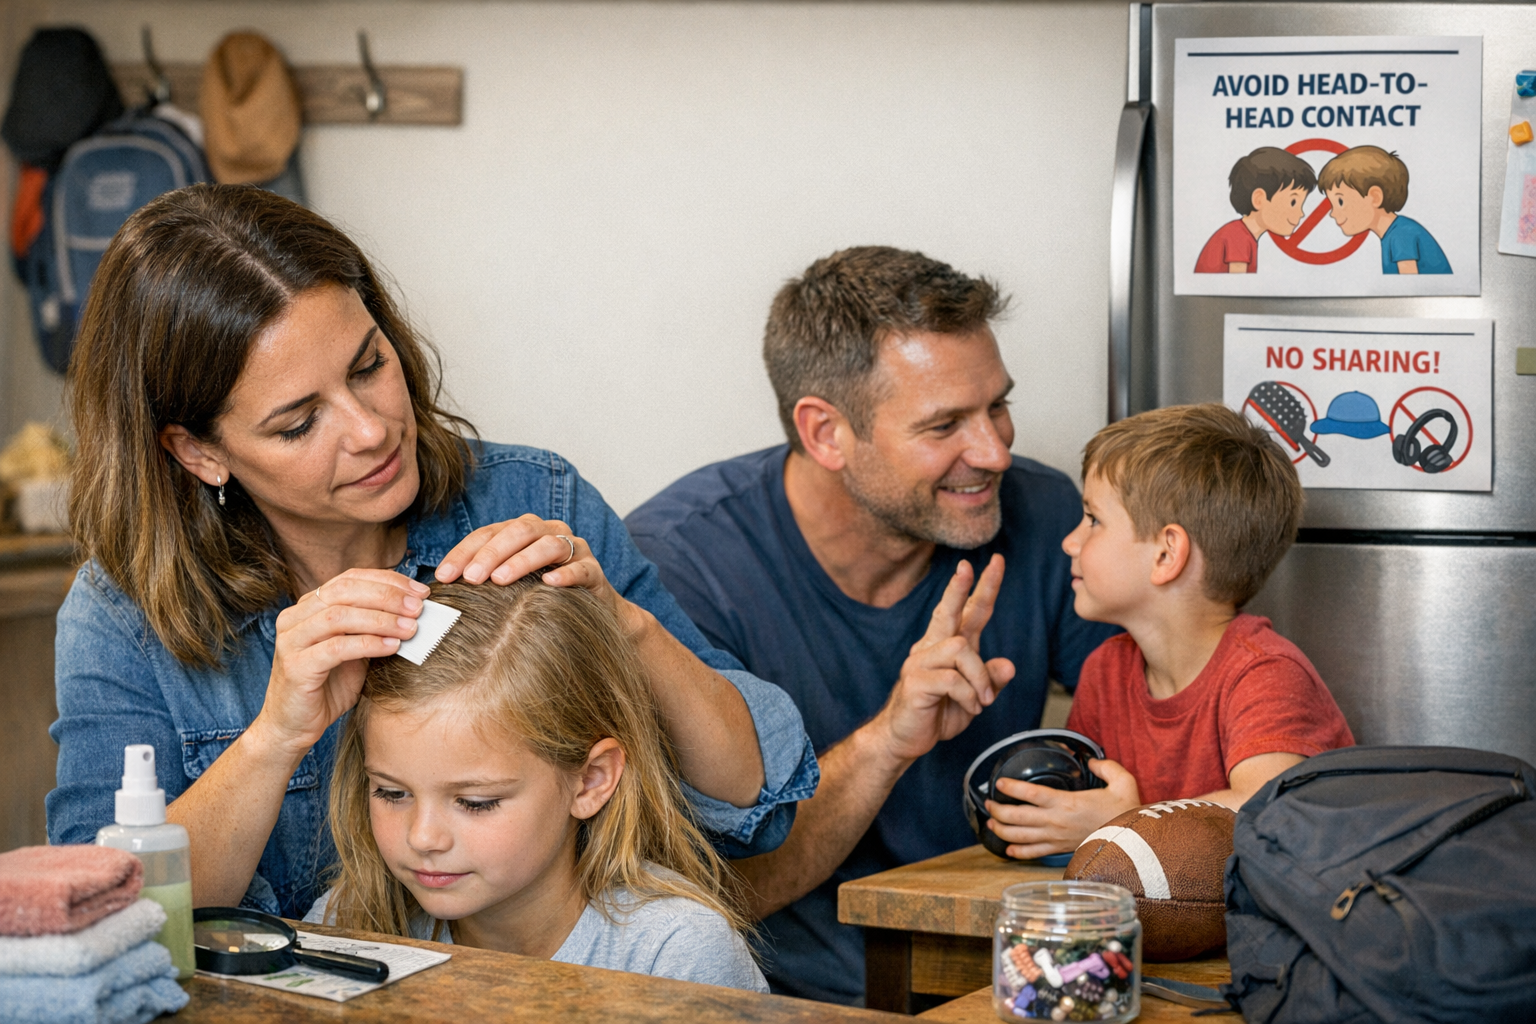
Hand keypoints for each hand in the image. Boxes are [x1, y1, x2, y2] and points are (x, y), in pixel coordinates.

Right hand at [257, 569, 428, 756]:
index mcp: (309, 606)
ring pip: (340, 616)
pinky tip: (393, 647)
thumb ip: (374, 627)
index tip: (420, 591)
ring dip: (381, 619)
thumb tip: (414, 609)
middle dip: (387, 596)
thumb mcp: (355, 650)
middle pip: (345, 591)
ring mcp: (291, 641)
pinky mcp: (295, 666)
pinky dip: (369, 644)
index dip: (388, 581)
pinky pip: (337, 647)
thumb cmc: (328, 686)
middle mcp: (295, 617)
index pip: (350, 578)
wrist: (293, 726)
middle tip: (418, 607)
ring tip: (411, 628)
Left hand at [435, 514, 635, 626]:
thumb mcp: (510, 585)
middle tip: (471, 577)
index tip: (444, 576)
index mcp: (523, 531)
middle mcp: (549, 532)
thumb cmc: (541, 597)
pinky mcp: (594, 571)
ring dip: (522, 560)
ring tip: (500, 580)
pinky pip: (580, 568)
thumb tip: (439, 590)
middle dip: (491, 553)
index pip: (488, 533)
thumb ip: (483, 579)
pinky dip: (564, 573)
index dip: (464, 552)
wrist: (592, 613)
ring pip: (549, 544)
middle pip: (519, 531)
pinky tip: (549, 583)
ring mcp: (575, 549)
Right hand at [872, 556, 1015, 765]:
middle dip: (962, 587)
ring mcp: (920, 662)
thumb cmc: (937, 715)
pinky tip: (970, 707)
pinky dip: (968, 695)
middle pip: (949, 610)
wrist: (904, 739)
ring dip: (980, 677)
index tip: (995, 563)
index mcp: (947, 646)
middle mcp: (932, 647)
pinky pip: (952, 679)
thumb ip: (990, 681)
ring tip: (983, 700)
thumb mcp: (974, 699)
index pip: (968, 611)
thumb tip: (1009, 664)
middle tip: (970, 566)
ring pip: (961, 649)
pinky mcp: (916, 680)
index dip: (982, 588)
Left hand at [985, 758, 1141, 859]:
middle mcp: (1056, 821)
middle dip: (998, 810)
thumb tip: (1092, 761)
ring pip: (1021, 836)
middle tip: (987, 803)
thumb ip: (1107, 767)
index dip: (1012, 787)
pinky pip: (1034, 854)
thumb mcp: (1123, 782)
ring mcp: (1056, 838)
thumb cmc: (1126, 813)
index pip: (1032, 793)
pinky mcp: (1060, 850)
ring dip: (1002, 830)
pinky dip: (1018, 853)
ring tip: (990, 822)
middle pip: (1018, 817)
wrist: (1133, 844)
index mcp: (1067, 802)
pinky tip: (1008, 850)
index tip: (999, 782)